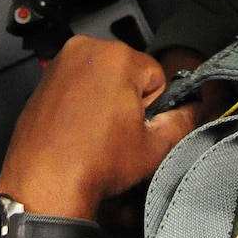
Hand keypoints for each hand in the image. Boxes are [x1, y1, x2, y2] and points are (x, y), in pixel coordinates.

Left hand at [0, 35, 198, 220]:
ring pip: (102, 80)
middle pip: (128, 74)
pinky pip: (77, 87)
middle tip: (116, 135)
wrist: (43, 187)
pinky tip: (79, 131)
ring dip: (105, 103)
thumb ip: (184, 122)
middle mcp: (84, 50)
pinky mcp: (42, 81)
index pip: (157, 76)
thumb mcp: (154, 148)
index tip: (138, 128)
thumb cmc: (91, 166)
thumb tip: (194, 109)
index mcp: (116, 56)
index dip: (153, 108)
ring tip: (96, 135)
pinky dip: (82, 104)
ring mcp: (59, 64)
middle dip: (128, 102)